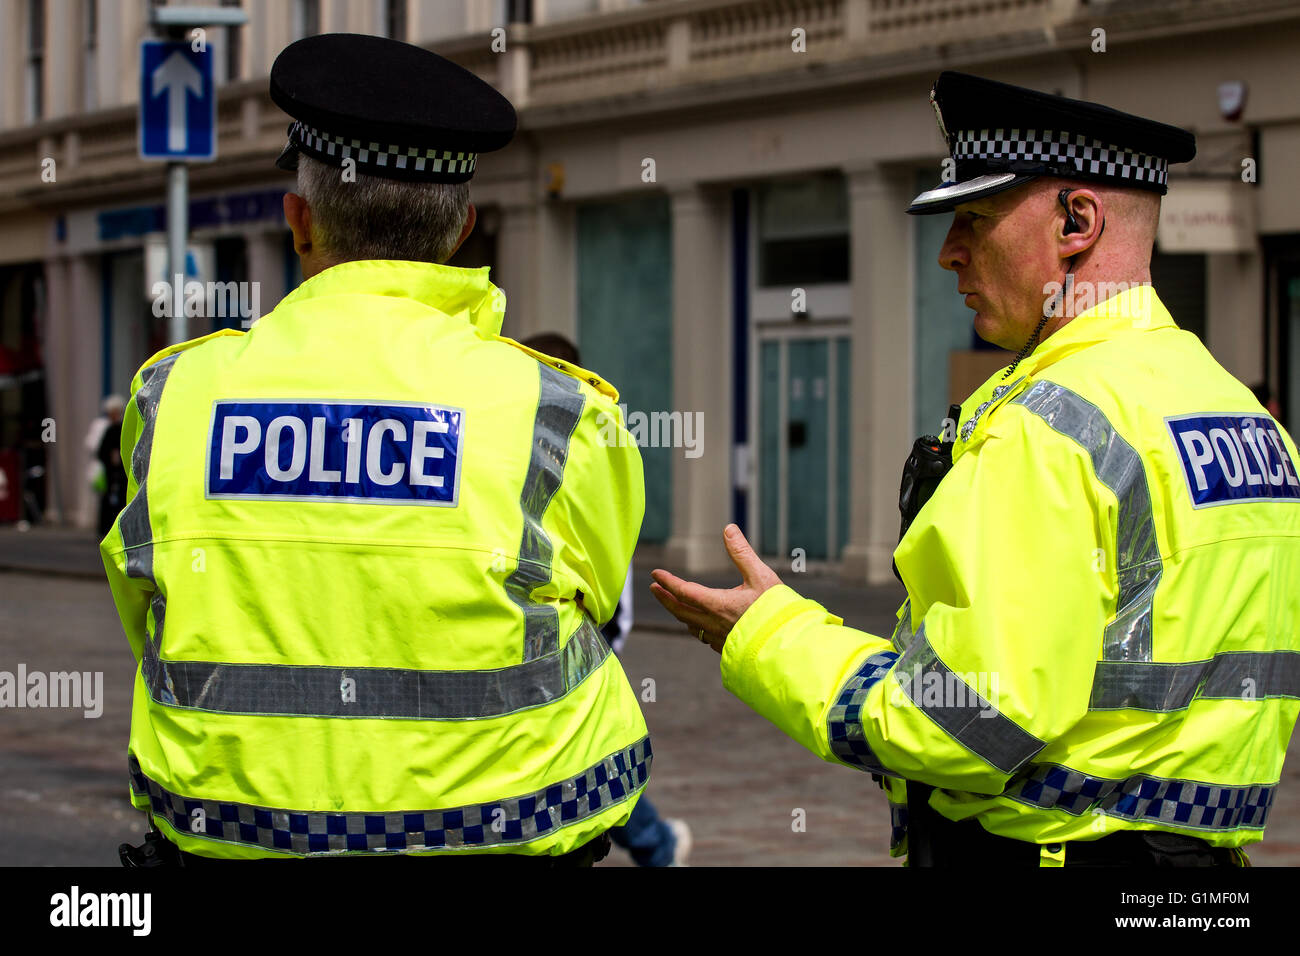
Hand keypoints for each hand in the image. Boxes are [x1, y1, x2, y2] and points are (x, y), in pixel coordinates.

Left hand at [649, 524, 781, 653]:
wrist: (788, 644)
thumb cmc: (777, 610)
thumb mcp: (761, 575)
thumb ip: (742, 553)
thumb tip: (728, 529)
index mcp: (717, 604)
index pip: (683, 591)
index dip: (667, 582)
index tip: (655, 574)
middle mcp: (713, 623)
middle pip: (680, 611)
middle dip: (665, 598)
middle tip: (654, 587)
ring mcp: (719, 638)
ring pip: (691, 626)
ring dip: (679, 613)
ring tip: (675, 603)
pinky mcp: (727, 648)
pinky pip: (704, 637)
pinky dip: (695, 627)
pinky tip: (699, 624)